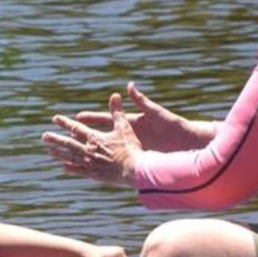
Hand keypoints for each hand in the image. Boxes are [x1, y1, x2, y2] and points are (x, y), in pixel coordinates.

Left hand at [42, 93, 141, 186]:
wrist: (134, 170)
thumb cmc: (130, 148)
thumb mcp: (124, 127)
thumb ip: (117, 111)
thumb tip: (115, 95)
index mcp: (94, 138)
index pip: (76, 128)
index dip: (65, 122)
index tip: (55, 118)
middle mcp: (88, 150)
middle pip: (68, 143)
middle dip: (55, 139)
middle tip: (44, 136)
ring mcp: (90, 163)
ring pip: (70, 157)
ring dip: (59, 153)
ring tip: (49, 151)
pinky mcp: (94, 175)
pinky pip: (79, 171)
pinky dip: (71, 168)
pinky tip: (64, 167)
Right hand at [68, 82, 204, 152]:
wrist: (187, 140)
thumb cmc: (173, 125)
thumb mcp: (155, 112)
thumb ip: (141, 100)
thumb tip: (129, 86)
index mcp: (133, 122)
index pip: (108, 119)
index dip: (93, 118)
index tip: (77, 116)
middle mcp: (131, 134)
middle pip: (105, 135)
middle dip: (88, 136)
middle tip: (70, 135)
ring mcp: (135, 145)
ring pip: (110, 150)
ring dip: (95, 153)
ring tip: (78, 156)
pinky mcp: (142, 155)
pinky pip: (122, 161)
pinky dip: (110, 165)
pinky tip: (99, 170)